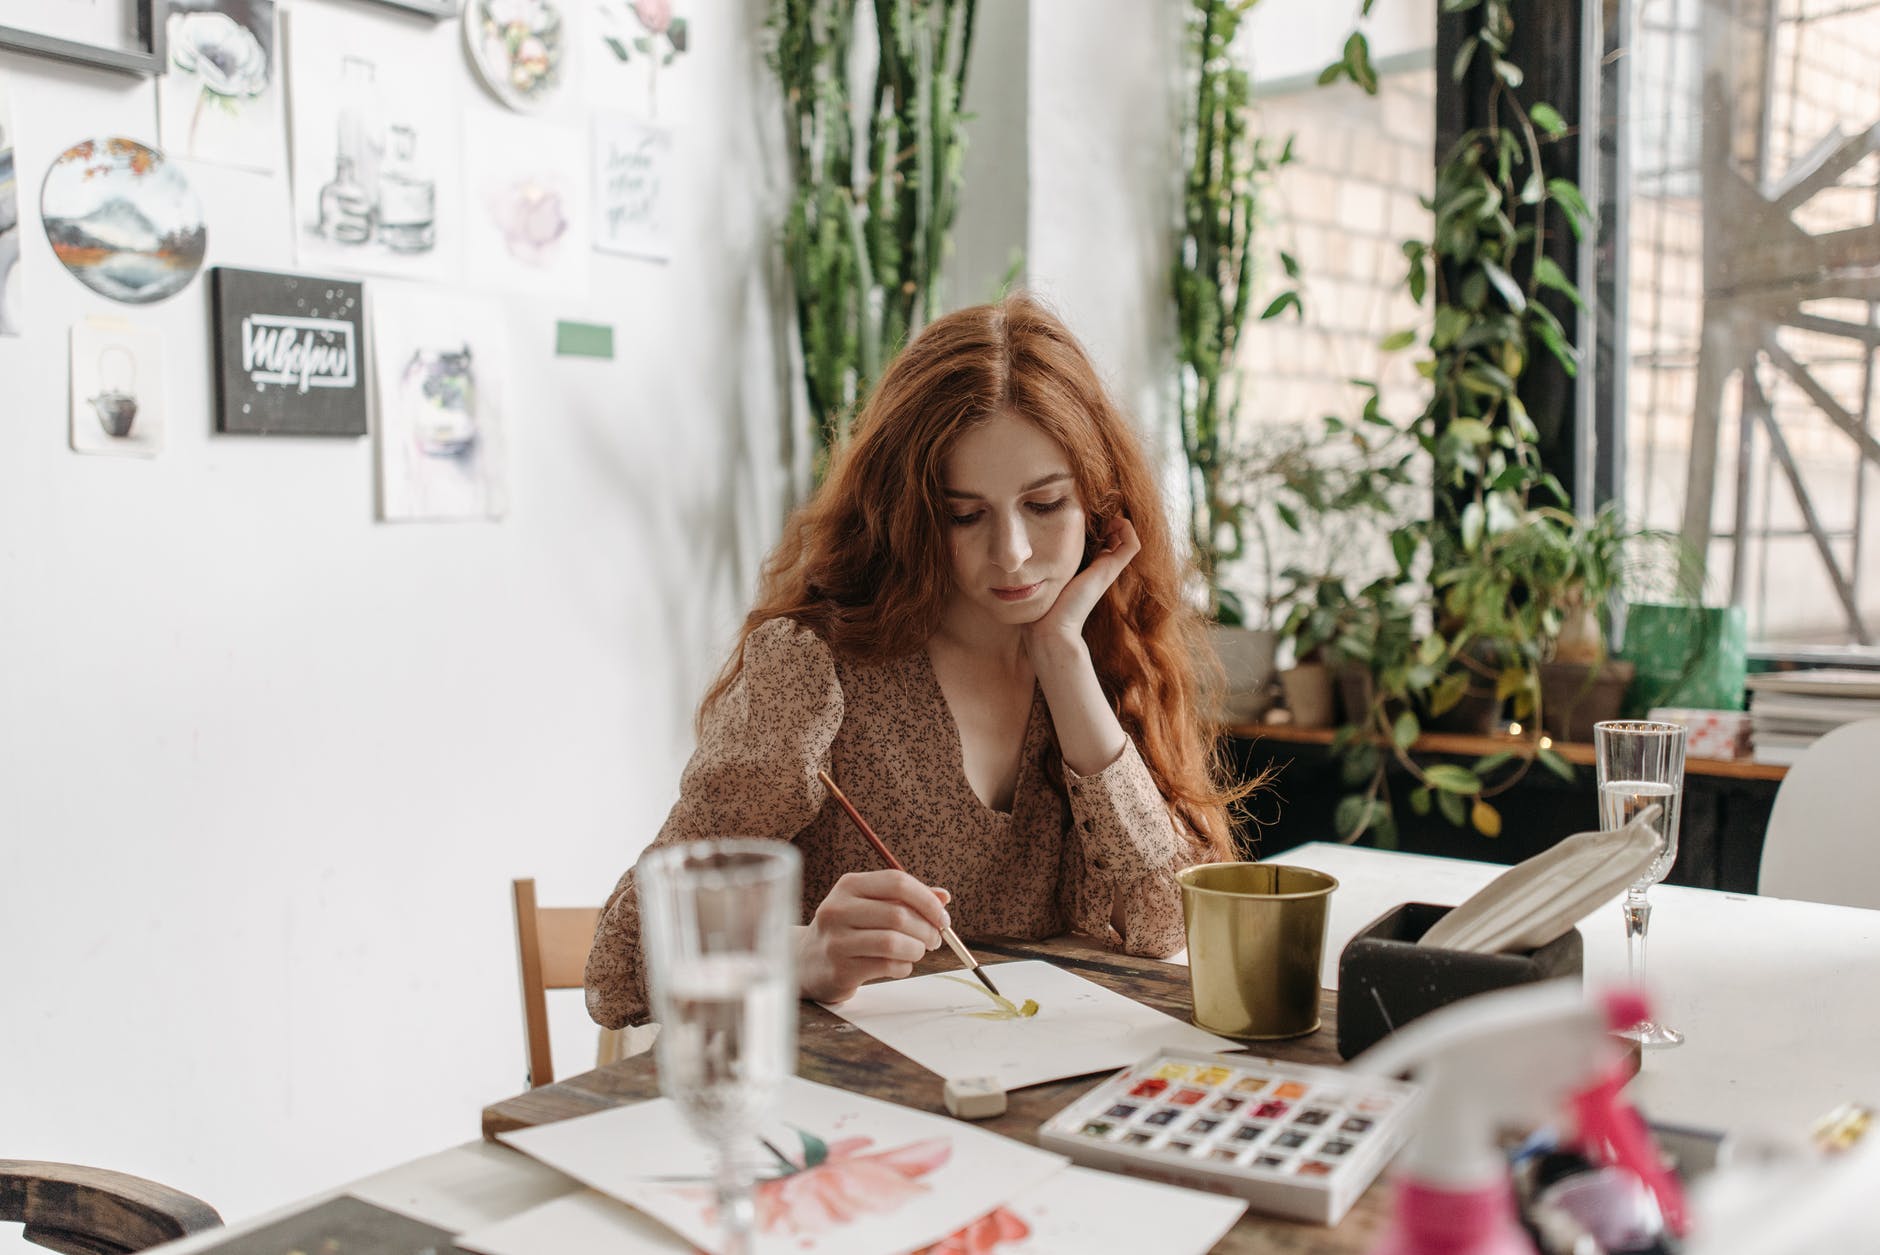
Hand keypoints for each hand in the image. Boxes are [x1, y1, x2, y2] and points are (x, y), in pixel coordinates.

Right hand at [798, 871, 951, 1004]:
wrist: (807, 962)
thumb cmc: (848, 930)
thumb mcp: (870, 905)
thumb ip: (906, 899)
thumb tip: (944, 897)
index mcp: (849, 886)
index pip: (897, 882)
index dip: (927, 900)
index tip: (942, 917)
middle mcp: (839, 909)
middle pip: (898, 914)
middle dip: (927, 929)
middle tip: (935, 939)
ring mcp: (837, 940)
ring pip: (893, 942)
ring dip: (916, 949)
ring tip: (918, 951)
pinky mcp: (840, 968)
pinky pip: (886, 966)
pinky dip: (903, 967)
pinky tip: (900, 965)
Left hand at [1026, 516, 1140, 648]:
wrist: (1050, 628)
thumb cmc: (1041, 605)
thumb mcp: (1040, 576)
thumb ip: (1038, 564)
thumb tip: (1023, 549)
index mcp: (1085, 568)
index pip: (1101, 540)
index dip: (1096, 524)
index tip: (1080, 513)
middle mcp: (1099, 567)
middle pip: (1116, 537)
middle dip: (1107, 519)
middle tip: (1091, 510)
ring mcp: (1107, 569)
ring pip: (1127, 538)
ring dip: (1119, 522)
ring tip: (1102, 515)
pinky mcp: (1110, 570)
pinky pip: (1131, 544)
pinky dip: (1126, 528)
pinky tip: (1110, 521)